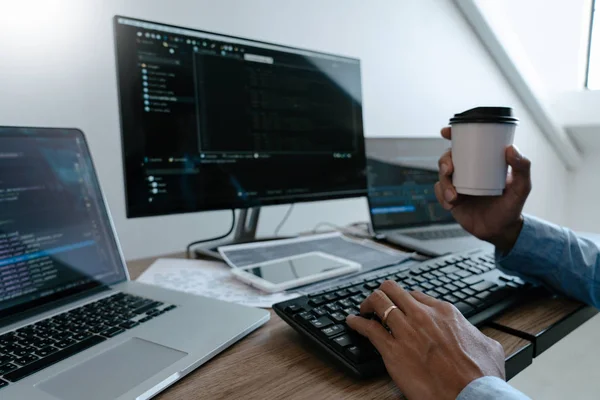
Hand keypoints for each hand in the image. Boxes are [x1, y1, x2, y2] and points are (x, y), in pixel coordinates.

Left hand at [346, 281, 504, 399]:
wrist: (471, 396)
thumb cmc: (480, 377)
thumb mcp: (488, 346)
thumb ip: (476, 334)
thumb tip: (477, 336)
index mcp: (445, 313)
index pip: (417, 295)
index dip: (405, 299)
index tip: (400, 304)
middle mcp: (423, 316)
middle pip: (393, 290)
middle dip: (383, 293)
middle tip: (377, 301)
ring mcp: (406, 331)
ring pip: (378, 302)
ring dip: (368, 304)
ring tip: (363, 309)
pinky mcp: (392, 350)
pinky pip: (368, 328)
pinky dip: (356, 323)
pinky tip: (352, 322)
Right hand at [435, 127, 530, 251]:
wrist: (500, 231)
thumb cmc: (511, 207)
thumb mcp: (521, 187)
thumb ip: (522, 168)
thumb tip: (511, 149)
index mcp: (482, 163)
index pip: (466, 144)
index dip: (454, 135)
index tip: (447, 131)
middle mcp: (468, 171)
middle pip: (448, 158)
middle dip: (444, 161)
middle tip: (449, 169)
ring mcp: (458, 185)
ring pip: (441, 176)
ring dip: (444, 183)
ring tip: (454, 196)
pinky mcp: (450, 199)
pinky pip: (439, 192)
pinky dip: (442, 196)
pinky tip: (451, 203)